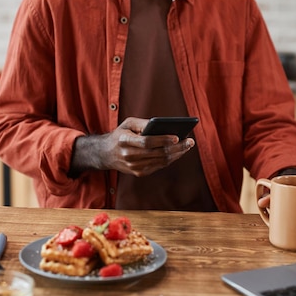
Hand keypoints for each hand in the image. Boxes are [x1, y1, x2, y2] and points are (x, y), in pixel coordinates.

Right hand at [70, 117, 194, 176]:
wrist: (106, 154)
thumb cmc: (120, 134)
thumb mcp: (128, 123)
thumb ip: (143, 123)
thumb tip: (163, 125)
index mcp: (124, 141)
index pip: (147, 142)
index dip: (163, 140)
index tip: (177, 136)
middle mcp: (128, 155)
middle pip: (157, 153)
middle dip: (176, 147)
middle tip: (190, 141)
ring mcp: (134, 167)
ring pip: (161, 161)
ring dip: (177, 154)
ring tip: (187, 146)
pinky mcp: (139, 173)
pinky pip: (159, 166)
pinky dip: (171, 159)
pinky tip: (179, 152)